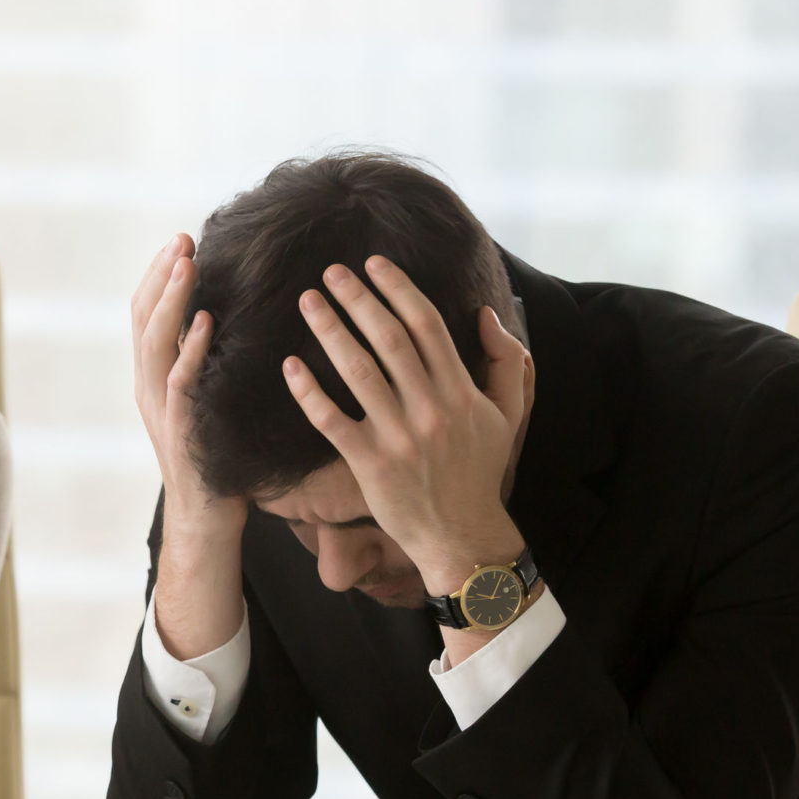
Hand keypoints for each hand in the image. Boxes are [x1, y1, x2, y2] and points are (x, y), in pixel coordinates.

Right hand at [131, 233, 244, 541]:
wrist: (207, 519)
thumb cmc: (217, 458)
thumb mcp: (205, 401)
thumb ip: (205, 364)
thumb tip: (226, 318)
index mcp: (152, 378)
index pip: (144, 314)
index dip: (158, 276)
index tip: (181, 241)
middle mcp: (148, 388)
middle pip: (142, 319)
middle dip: (161, 275)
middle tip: (182, 238)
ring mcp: (160, 409)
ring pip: (154, 343)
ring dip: (171, 300)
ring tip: (187, 265)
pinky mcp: (180, 430)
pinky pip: (180, 383)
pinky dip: (190, 349)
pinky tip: (205, 321)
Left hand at [281, 256, 531, 596]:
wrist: (462, 535)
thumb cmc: (480, 471)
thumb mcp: (509, 414)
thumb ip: (507, 361)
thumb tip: (486, 313)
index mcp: (460, 391)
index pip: (426, 324)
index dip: (397, 288)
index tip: (373, 263)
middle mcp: (429, 408)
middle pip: (387, 338)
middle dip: (356, 298)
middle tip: (330, 272)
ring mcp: (397, 436)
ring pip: (357, 370)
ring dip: (329, 330)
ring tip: (308, 302)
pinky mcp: (369, 465)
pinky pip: (331, 420)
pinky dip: (308, 391)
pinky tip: (290, 364)